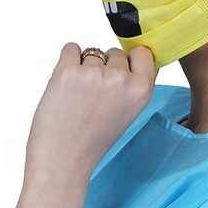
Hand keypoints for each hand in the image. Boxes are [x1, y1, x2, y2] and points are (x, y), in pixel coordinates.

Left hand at [24, 43, 156, 181]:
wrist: (63, 159)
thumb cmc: (91, 141)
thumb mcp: (128, 114)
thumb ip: (134, 86)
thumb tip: (134, 58)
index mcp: (140, 91)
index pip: (143, 53)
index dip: (130, 60)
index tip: (120, 71)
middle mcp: (120, 79)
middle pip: (115, 52)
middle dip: (104, 67)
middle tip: (94, 96)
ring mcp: (94, 73)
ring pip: (91, 52)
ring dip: (83, 67)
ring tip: (78, 96)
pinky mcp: (67, 71)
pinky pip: (70, 48)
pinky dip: (67, 61)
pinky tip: (66, 85)